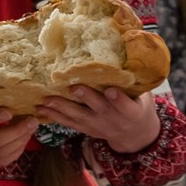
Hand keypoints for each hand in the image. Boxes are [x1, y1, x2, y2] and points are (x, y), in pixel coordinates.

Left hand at [37, 85, 159, 153]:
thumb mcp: (144, 95)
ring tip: (47, 99)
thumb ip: (134, 82)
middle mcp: (115, 120)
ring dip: (62, 108)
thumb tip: (126, 53)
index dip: (119, 100)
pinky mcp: (87, 129)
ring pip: (79, 117)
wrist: (134, 133)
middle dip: (86, 98)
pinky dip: (55, 117)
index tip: (111, 90)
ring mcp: (99, 126)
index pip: (127, 107)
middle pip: (99, 109)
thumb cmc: (138, 105)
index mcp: (133, 113)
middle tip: (73, 87)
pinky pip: (70, 123)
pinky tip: (41, 109)